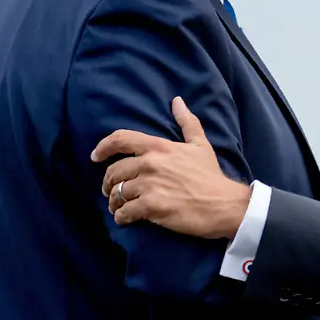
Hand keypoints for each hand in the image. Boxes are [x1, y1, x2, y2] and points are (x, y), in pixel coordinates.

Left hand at [90, 97, 250, 239]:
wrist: (224, 204)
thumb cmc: (211, 175)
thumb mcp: (200, 144)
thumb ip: (187, 122)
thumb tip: (177, 101)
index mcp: (159, 147)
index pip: (121, 139)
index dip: (103, 147)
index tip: (95, 156)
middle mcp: (150, 164)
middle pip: (113, 171)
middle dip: (108, 183)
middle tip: (110, 191)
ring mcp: (150, 186)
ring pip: (117, 194)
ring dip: (114, 202)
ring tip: (117, 207)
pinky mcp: (152, 207)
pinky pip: (125, 212)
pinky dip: (121, 217)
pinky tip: (125, 219)